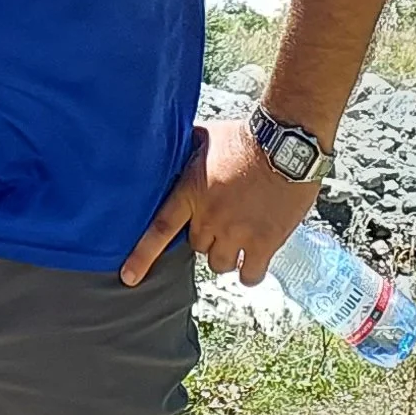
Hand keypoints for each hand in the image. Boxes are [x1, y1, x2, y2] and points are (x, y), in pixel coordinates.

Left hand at [121, 115, 321, 287]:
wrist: (287, 144)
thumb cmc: (248, 137)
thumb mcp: (208, 137)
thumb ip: (188, 148)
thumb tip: (172, 141)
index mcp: (192, 193)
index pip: (160, 230)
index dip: (142, 257)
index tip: (128, 277)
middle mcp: (211, 218)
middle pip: (197, 247)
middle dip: (207, 237)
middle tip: (222, 222)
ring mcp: (237, 233)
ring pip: (220, 264)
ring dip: (226, 254)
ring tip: (238, 237)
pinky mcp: (264, 243)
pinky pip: (249, 274)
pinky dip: (249, 272)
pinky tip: (253, 261)